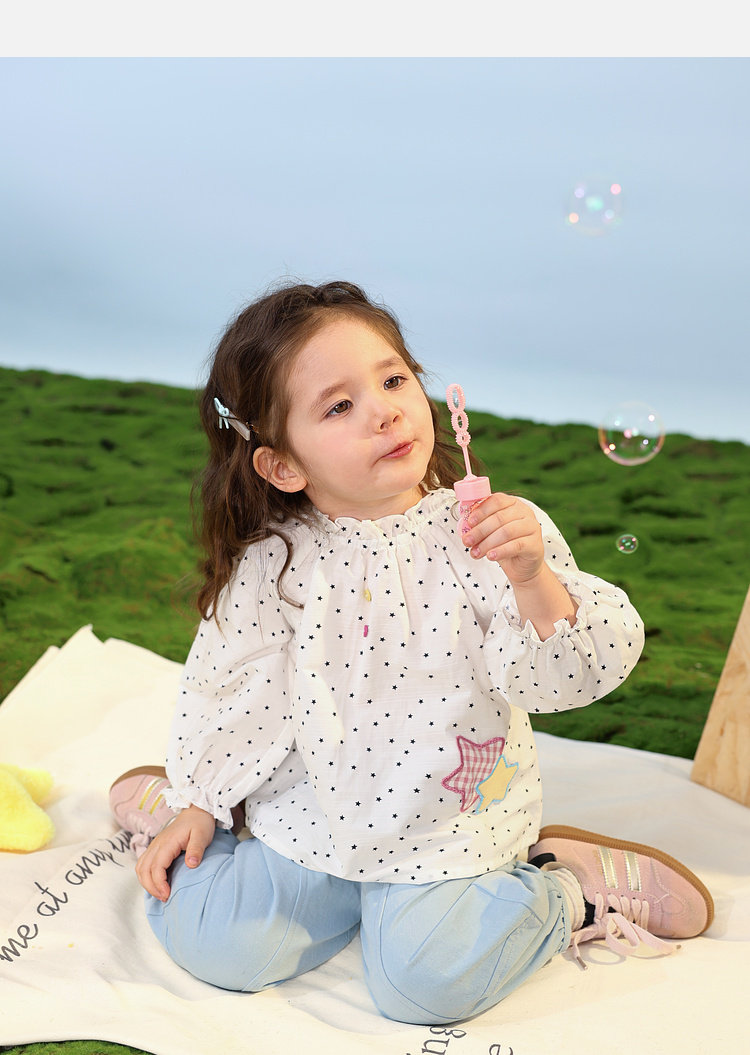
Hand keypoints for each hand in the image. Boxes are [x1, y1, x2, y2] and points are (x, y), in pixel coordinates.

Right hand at [135, 804, 215, 901]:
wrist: (196, 811)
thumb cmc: (200, 823)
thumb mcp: (202, 835)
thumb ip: (196, 849)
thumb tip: (191, 864)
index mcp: (167, 843)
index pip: (156, 867)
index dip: (159, 884)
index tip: (168, 895)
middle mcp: (157, 844)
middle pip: (143, 870)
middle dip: (151, 887)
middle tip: (164, 898)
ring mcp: (154, 845)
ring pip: (140, 868)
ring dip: (146, 883)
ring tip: (160, 894)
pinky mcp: (156, 848)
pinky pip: (144, 864)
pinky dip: (146, 877)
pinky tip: (157, 884)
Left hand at [461, 493, 577, 636]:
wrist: (522, 566)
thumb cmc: (503, 545)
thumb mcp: (491, 532)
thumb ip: (481, 523)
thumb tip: (464, 522)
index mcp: (513, 504)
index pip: (497, 500)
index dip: (481, 511)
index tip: (468, 522)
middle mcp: (525, 512)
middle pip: (500, 517)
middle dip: (480, 530)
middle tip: (467, 541)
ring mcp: (533, 527)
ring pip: (506, 532)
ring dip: (487, 543)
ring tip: (475, 553)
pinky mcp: (535, 544)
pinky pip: (516, 545)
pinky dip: (501, 551)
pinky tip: (490, 556)